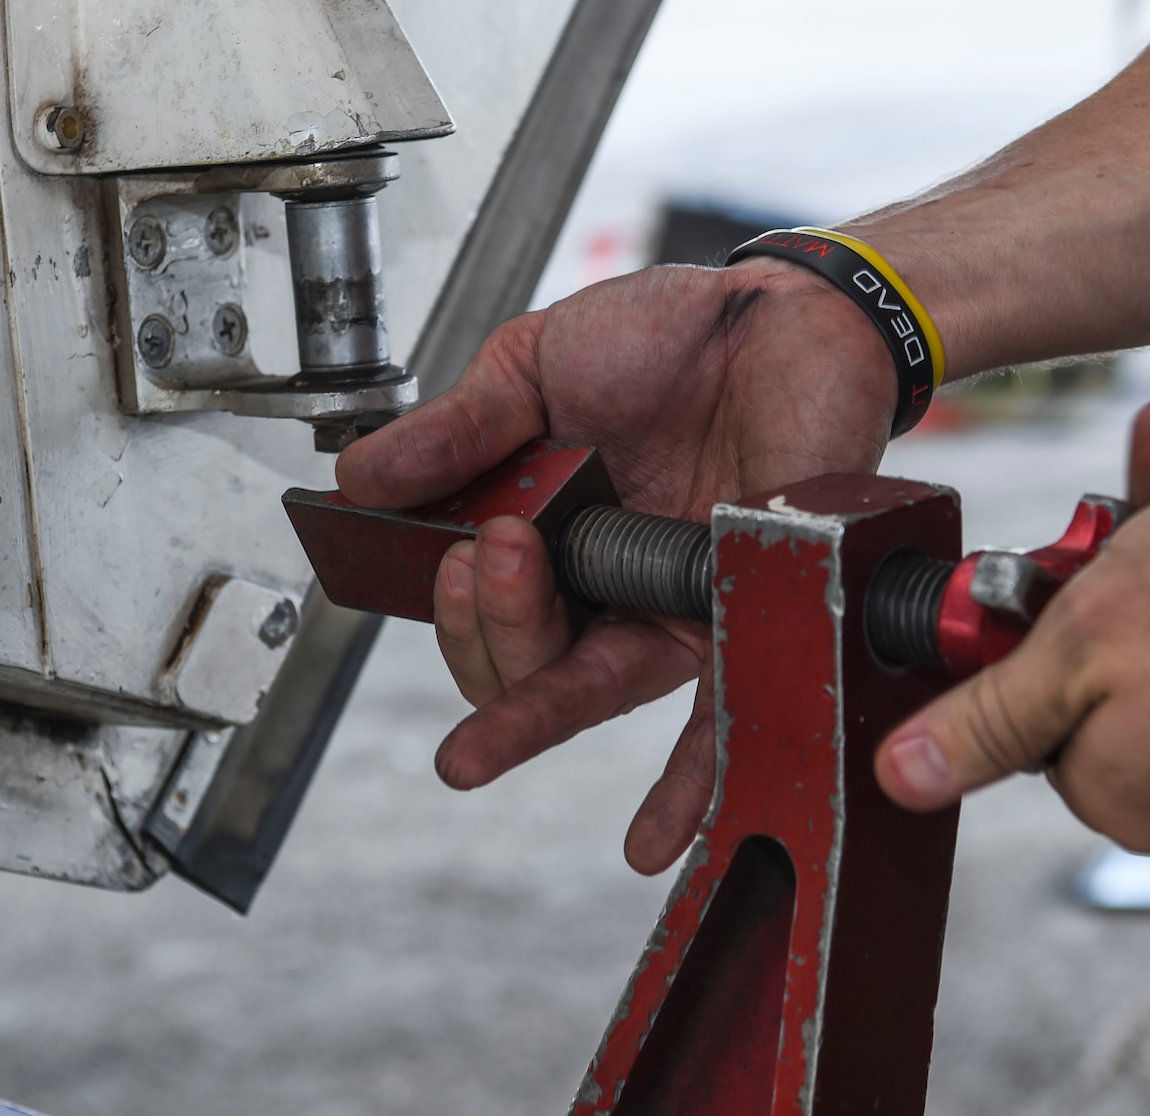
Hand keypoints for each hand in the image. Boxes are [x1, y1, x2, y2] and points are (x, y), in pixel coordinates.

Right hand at [336, 262, 893, 873]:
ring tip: (484, 738)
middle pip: (524, 664)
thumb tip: (361, 480)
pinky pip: (719, 719)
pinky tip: (651, 838)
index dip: (453, 604)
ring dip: (530, 716)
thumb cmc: (675, 334)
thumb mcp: (534, 366)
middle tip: (492, 549)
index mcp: (550, 530)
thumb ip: (458, 429)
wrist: (788, 311)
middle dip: (486, 630)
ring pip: (591, 691)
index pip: (479, 611)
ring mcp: (677, 606)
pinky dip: (685, 788)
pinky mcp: (749, 617)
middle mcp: (609, 583)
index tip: (453, 548)